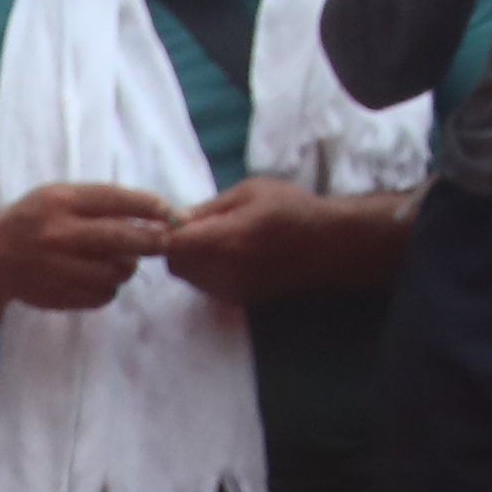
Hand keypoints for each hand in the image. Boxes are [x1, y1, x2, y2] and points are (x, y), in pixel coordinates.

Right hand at [0, 181, 179, 315]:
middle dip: (151, 241)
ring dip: (128, 266)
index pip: (114, 200)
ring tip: (123, 260)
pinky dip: (110, 287)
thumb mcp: (61, 197)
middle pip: (120, 239)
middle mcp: (58, 234)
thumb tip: (155, 213)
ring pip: (115, 271)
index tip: (169, 212)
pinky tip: (101, 278)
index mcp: (60, 202)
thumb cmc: (36, 219)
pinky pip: (102, 294)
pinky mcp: (59, 295)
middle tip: (165, 242)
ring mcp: (58, 268)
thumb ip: (100, 202)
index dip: (147, 206)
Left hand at [160, 177, 360, 311]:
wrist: (328, 244)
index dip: (163, 234)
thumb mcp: (250, 192)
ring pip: (190, 278)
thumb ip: (209, 208)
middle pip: (176, 266)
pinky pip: (208, 286)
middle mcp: (222, 271)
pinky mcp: (240, 298)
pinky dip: (206, 271)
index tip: (167, 221)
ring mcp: (231, 289)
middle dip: (176, 247)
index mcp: (223, 240)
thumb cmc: (291, 209)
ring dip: (191, 260)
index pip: (172, 245)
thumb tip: (176, 218)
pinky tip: (228, 254)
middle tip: (194, 227)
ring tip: (214, 239)